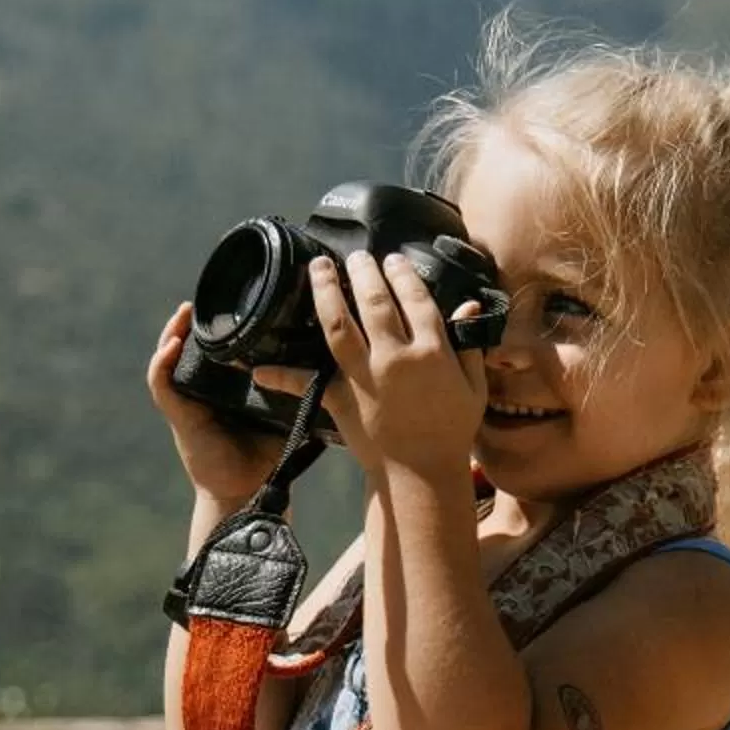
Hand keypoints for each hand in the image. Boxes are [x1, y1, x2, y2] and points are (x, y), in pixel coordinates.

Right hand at [146, 301, 287, 510]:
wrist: (248, 492)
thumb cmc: (267, 457)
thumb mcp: (287, 413)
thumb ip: (300, 390)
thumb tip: (330, 363)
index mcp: (225, 389)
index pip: (214, 351)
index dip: (215, 328)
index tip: (229, 303)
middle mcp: (203, 392)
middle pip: (188, 349)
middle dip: (191, 323)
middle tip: (201, 300)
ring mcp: (187, 403)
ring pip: (168, 360)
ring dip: (171, 334)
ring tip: (184, 312)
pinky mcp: (178, 416)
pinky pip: (161, 384)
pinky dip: (162, 363)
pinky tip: (172, 345)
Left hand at [254, 252, 486, 478]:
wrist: (422, 474)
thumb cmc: (451, 431)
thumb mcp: (472, 387)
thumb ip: (469, 345)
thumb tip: (469, 307)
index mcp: (431, 352)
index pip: (416, 298)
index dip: (403, 274)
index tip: (392, 259)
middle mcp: (395, 358)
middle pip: (375, 301)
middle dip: (363, 271)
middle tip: (356, 256)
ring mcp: (364, 376)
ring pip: (338, 324)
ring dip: (326, 290)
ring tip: (319, 268)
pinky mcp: (340, 398)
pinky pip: (307, 383)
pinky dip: (281, 376)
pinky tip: (256, 368)